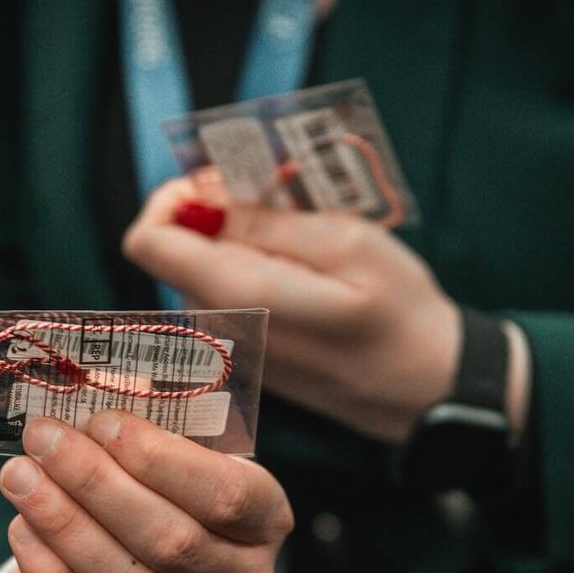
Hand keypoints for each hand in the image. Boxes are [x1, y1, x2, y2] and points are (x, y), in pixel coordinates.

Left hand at [0, 410, 290, 572]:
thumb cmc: (124, 519)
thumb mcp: (142, 472)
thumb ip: (132, 437)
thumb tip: (88, 393)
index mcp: (264, 526)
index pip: (229, 494)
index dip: (160, 458)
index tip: (98, 422)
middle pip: (174, 540)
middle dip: (97, 484)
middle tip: (41, 442)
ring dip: (67, 527)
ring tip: (19, 479)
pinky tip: (21, 534)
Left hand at [123, 178, 527, 442]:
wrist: (425, 388)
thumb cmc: (399, 309)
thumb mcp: (345, 242)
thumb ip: (263, 217)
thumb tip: (197, 195)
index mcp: (238, 297)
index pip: (148, 241)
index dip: (177, 198)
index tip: (227, 184)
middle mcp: (217, 327)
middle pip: (177, 247)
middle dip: (223, 211)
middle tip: (290, 199)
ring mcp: (227, 344)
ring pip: (202, 266)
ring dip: (245, 237)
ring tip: (309, 234)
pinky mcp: (241, 350)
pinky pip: (224, 291)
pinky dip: (255, 265)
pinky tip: (306, 267)